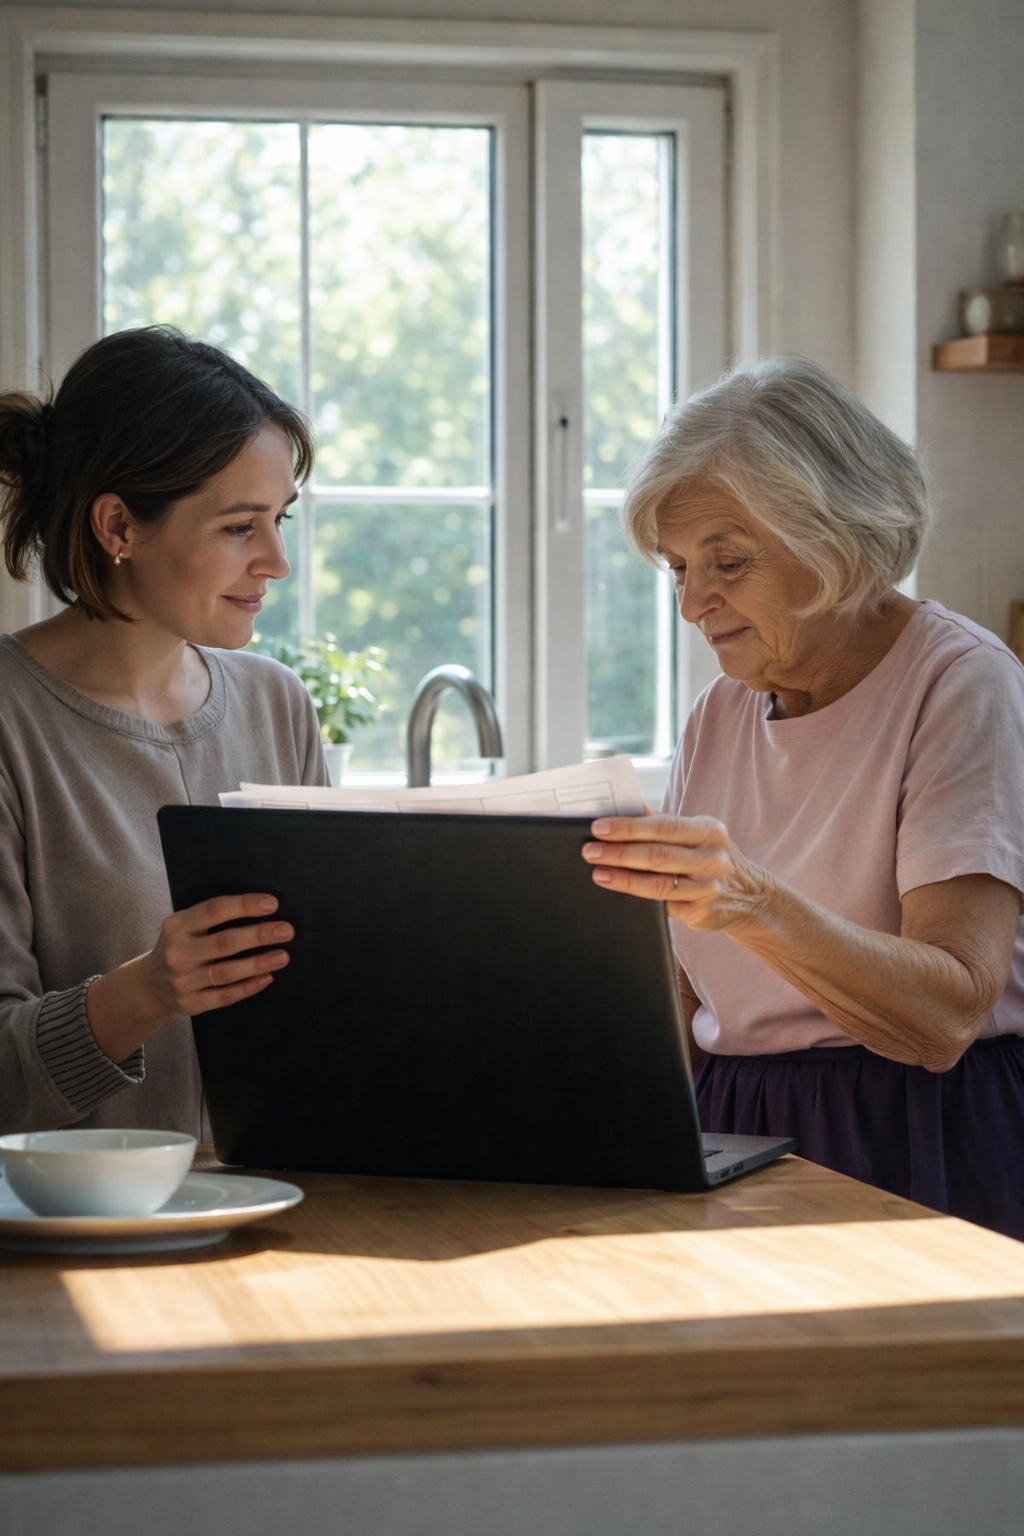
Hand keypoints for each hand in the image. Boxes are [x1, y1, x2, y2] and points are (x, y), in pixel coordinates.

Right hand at [85, 894, 293, 1064]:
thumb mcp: (184, 926)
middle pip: (224, 943)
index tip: (272, 904)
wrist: (148, 984)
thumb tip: (262, 908)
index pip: (214, 911)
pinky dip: (248, 987)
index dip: (244, 906)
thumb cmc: (180, 946)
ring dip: (258, 963)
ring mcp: (182, 981)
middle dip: (258, 935)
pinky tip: (267, 978)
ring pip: (227, 972)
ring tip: (283, 956)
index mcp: (176, 926)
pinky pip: (225, 996)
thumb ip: (212, 918)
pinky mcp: (190, 1004)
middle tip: (286, 930)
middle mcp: (178, 953)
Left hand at [582, 814, 773, 932]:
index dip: (629, 827)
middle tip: (590, 851)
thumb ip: (662, 821)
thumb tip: (625, 803)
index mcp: (709, 831)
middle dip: (619, 853)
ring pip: (659, 885)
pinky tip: (619, 892)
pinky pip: (663, 907)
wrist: (751, 897)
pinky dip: (638, 899)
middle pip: (658, 855)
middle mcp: (711, 859)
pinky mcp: (702, 914)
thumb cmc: (709, 858)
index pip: (664, 826)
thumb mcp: (697, 834)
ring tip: (598, 873)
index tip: (599, 827)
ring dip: (624, 879)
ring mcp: (708, 889)